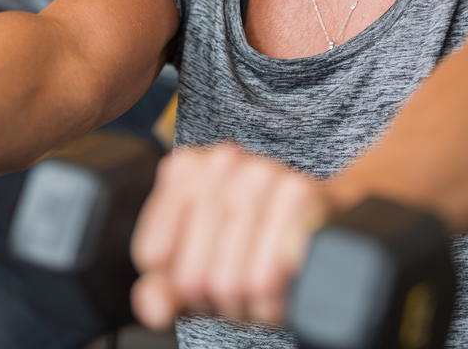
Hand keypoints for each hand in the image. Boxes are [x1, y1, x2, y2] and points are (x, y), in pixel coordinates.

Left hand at [130, 143, 328, 329]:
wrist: (315, 216)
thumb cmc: (247, 238)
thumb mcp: (195, 257)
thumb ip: (163, 285)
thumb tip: (152, 306)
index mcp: (184, 167)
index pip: (153, 254)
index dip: (177, 282)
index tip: (202, 272)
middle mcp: (220, 161)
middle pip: (190, 276)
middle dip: (213, 300)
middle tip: (236, 287)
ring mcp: (261, 173)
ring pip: (229, 284)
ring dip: (245, 306)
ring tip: (257, 288)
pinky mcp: (299, 195)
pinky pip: (267, 283)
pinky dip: (272, 305)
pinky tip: (278, 288)